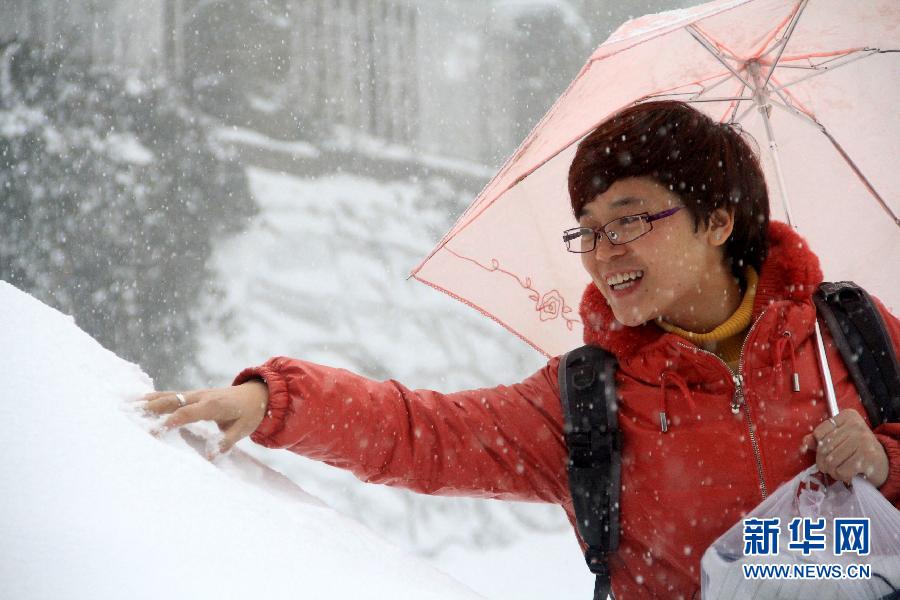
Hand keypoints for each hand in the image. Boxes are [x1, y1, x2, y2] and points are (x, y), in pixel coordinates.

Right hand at [141, 380, 268, 456]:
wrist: (257, 393)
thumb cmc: (250, 412)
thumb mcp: (243, 428)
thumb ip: (226, 441)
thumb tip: (211, 456)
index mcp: (213, 405)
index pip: (188, 412)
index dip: (171, 420)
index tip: (156, 429)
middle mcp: (201, 397)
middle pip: (173, 401)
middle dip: (152, 407)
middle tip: (131, 414)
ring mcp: (196, 394)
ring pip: (170, 396)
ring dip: (149, 401)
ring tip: (128, 405)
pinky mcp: (194, 395)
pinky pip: (173, 395)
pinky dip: (156, 398)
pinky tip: (140, 400)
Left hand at [800, 409, 888, 486]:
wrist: (882, 462)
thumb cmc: (855, 449)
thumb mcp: (838, 438)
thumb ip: (820, 438)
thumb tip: (804, 443)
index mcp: (847, 416)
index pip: (819, 433)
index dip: (818, 446)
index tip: (825, 452)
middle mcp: (856, 426)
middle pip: (824, 448)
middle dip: (822, 462)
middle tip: (828, 467)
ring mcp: (863, 440)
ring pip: (831, 461)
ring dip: (832, 471)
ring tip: (838, 471)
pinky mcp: (868, 456)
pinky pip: (842, 470)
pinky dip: (842, 476)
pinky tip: (848, 475)